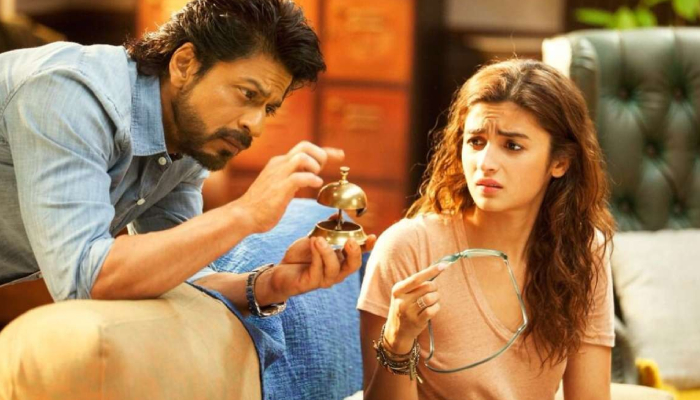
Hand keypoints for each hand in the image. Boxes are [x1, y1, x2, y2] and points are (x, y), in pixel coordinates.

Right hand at [232, 141, 343, 232]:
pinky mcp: (279, 188)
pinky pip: (299, 177)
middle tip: (324, 170)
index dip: (325, 151)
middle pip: (305, 145)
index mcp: (279, 163)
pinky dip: (311, 179)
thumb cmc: (261, 205)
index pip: (305, 149)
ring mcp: (278, 175)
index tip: (340, 155)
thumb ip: (291, 178)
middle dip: (321, 155)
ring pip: (302, 157)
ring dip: (315, 166)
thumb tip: (306, 177)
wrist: (243, 216)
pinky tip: (315, 185)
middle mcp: (279, 164)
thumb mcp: (278, 185)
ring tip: (316, 179)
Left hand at [255, 234, 376, 304]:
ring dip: (328, 252)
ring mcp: (324, 279)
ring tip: (319, 239)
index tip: (372, 236)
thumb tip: (336, 215)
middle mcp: (336, 272)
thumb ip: (327, 230)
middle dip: (354, 253)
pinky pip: (317, 270)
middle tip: (350, 240)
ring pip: (334, 269)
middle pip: (353, 266)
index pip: (358, 255)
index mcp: (340, 260)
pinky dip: (316, 255)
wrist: (280, 272)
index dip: (367, 247)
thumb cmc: (300, 256)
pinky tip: (312, 242)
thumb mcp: (315, 239)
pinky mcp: (310, 283)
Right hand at [383, 263, 444, 353]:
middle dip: (435, 287)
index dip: (431, 271)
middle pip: (427, 287)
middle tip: (434, 291)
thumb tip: (436, 270)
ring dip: (436, 298)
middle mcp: (401, 300)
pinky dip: (436, 307)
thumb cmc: (404, 308)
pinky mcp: (416, 322)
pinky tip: (433, 308)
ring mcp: (408, 312)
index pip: (416, 278)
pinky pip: (432, 310)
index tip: (443, 265)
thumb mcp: (402, 295)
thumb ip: (415, 285)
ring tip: (434, 300)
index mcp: (397, 290)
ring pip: (430, 298)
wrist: (397, 332)